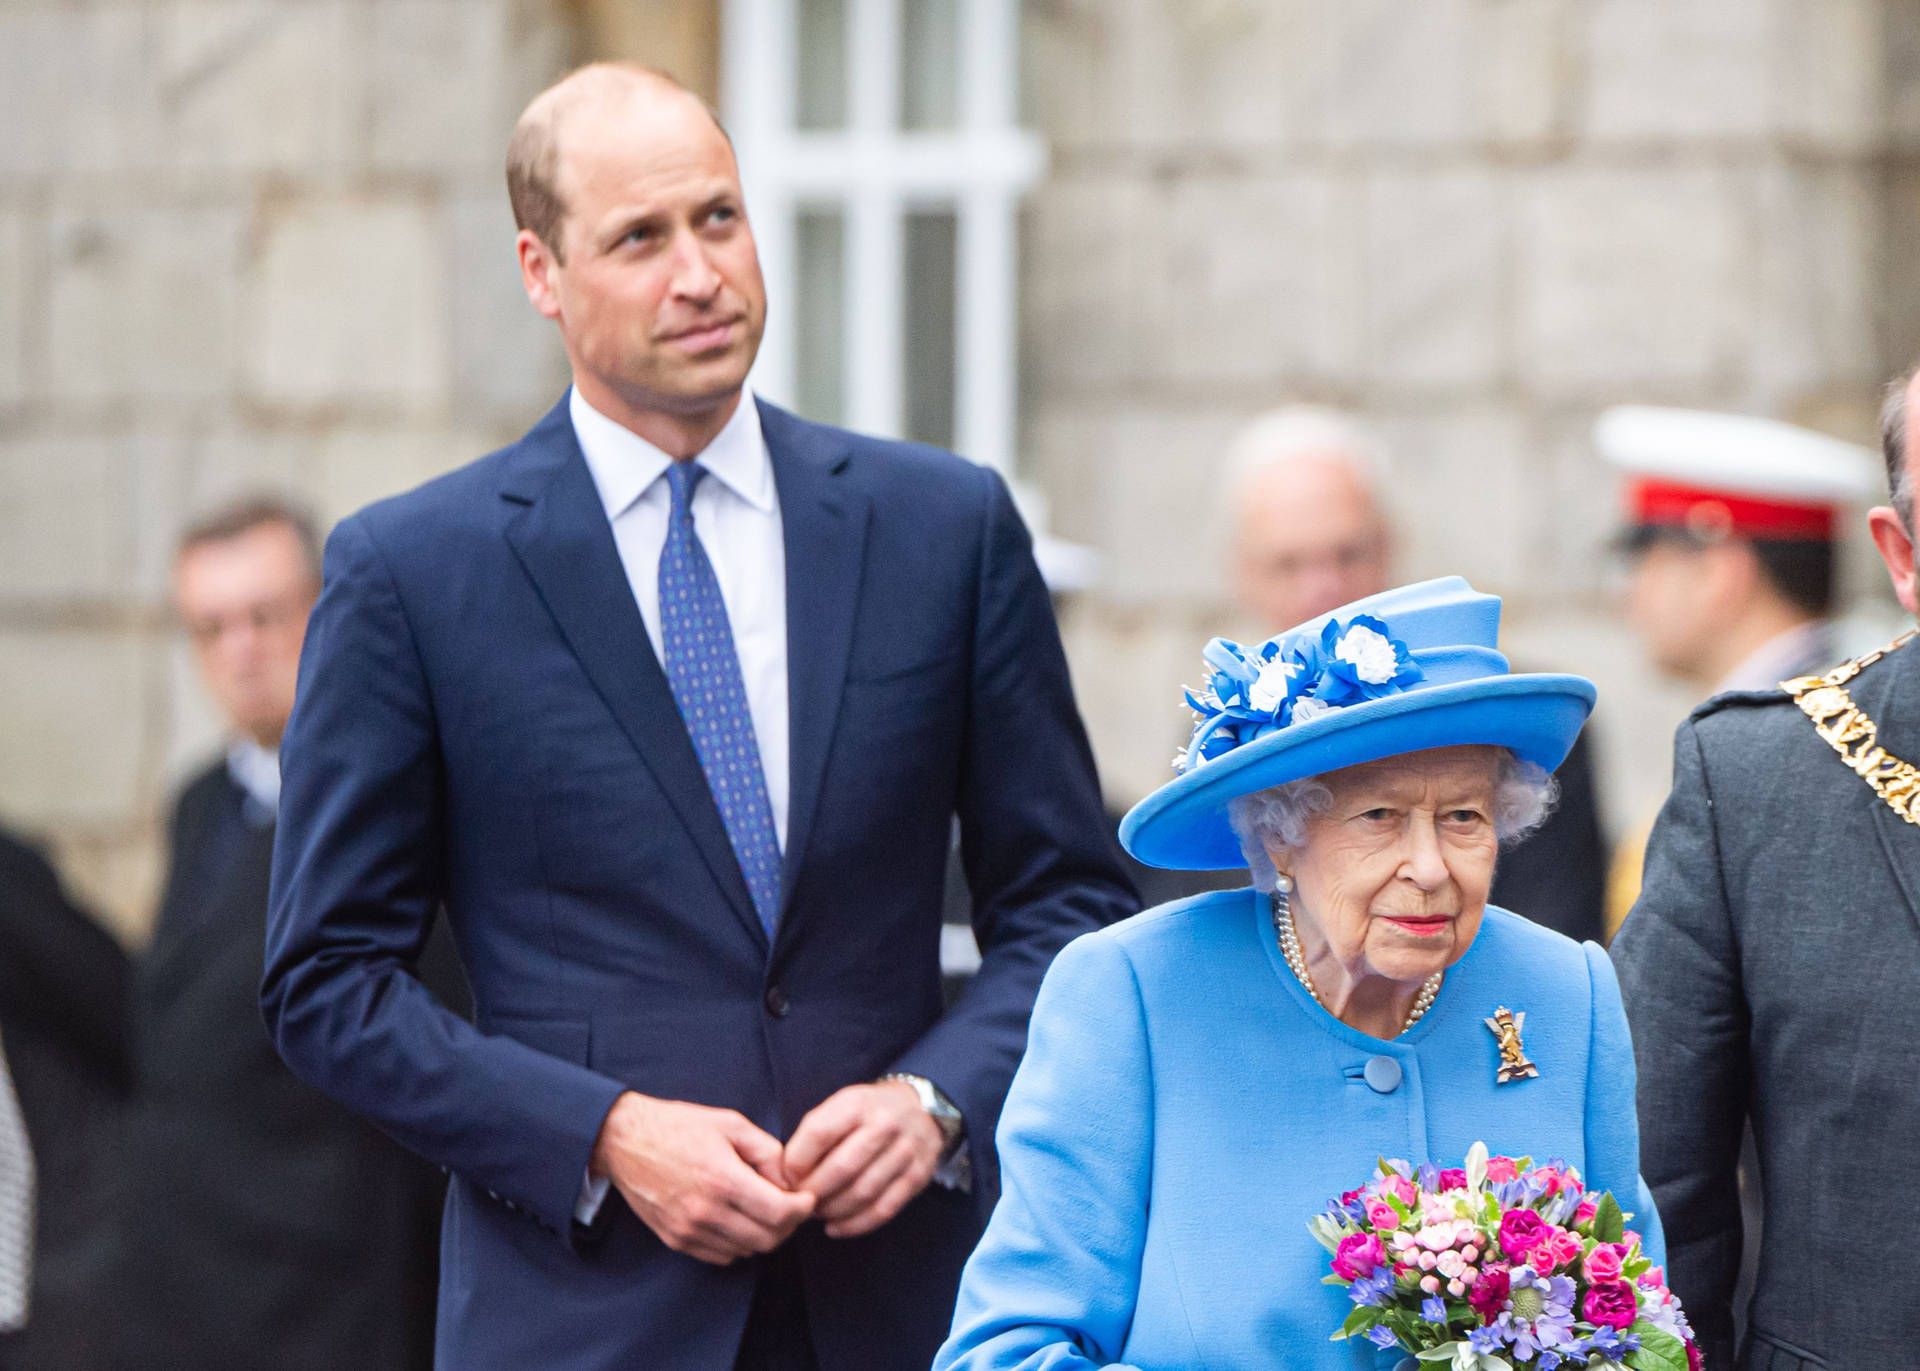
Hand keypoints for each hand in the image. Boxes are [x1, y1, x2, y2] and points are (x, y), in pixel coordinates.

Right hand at [591, 1091, 814, 1264]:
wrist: (624, 1141)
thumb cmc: (679, 1126)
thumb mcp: (731, 1123)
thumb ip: (768, 1152)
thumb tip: (789, 1182)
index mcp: (723, 1179)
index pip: (779, 1213)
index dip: (802, 1209)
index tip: (807, 1198)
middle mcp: (705, 1211)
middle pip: (767, 1239)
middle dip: (788, 1225)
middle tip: (790, 1206)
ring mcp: (688, 1230)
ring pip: (746, 1251)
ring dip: (763, 1235)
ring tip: (762, 1210)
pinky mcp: (675, 1240)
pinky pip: (721, 1256)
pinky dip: (738, 1243)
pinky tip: (737, 1219)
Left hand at [782, 1079, 944, 1238]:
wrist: (921, 1109)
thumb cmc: (867, 1113)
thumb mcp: (841, 1105)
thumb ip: (815, 1134)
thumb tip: (788, 1175)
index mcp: (858, 1104)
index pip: (819, 1134)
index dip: (796, 1162)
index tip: (787, 1178)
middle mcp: (885, 1126)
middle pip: (842, 1168)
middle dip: (814, 1192)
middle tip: (800, 1202)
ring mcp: (905, 1152)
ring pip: (862, 1193)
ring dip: (832, 1210)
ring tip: (817, 1213)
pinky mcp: (917, 1177)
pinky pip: (883, 1210)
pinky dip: (854, 1225)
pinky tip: (835, 1227)